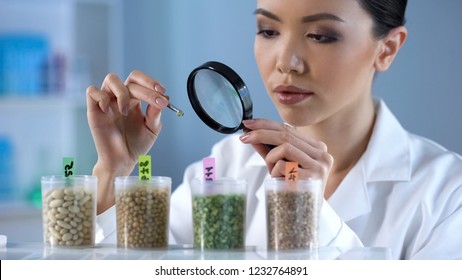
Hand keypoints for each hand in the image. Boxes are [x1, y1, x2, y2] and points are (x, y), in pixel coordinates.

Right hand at [86, 70, 167, 212]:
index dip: (151, 82)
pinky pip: (92, 91)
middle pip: (131, 78)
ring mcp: (107, 102)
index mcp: (135, 100)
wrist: (123, 161)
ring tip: (126, 111)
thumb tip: (163, 97)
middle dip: (145, 88)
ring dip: (123, 92)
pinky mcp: (94, 110)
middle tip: (156, 100)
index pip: (141, 81)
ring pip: (111, 79)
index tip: (162, 92)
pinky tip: (109, 111)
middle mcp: (121, 98)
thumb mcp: (152, 129)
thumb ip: (155, 113)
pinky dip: (102, 97)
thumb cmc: (137, 145)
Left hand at [239, 119, 332, 182]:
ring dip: (271, 158)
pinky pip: (283, 165)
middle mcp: (322, 153)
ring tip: (273, 171)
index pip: (289, 129)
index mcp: (316, 147)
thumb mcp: (280, 165)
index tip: (248, 124)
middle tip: (244, 137)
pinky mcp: (313, 177)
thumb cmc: (292, 188)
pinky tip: (280, 180)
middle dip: (261, 134)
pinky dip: (275, 171)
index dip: (266, 124)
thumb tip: (251, 134)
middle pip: (285, 135)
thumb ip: (268, 149)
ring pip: (285, 147)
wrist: (305, 213)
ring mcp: (319, 165)